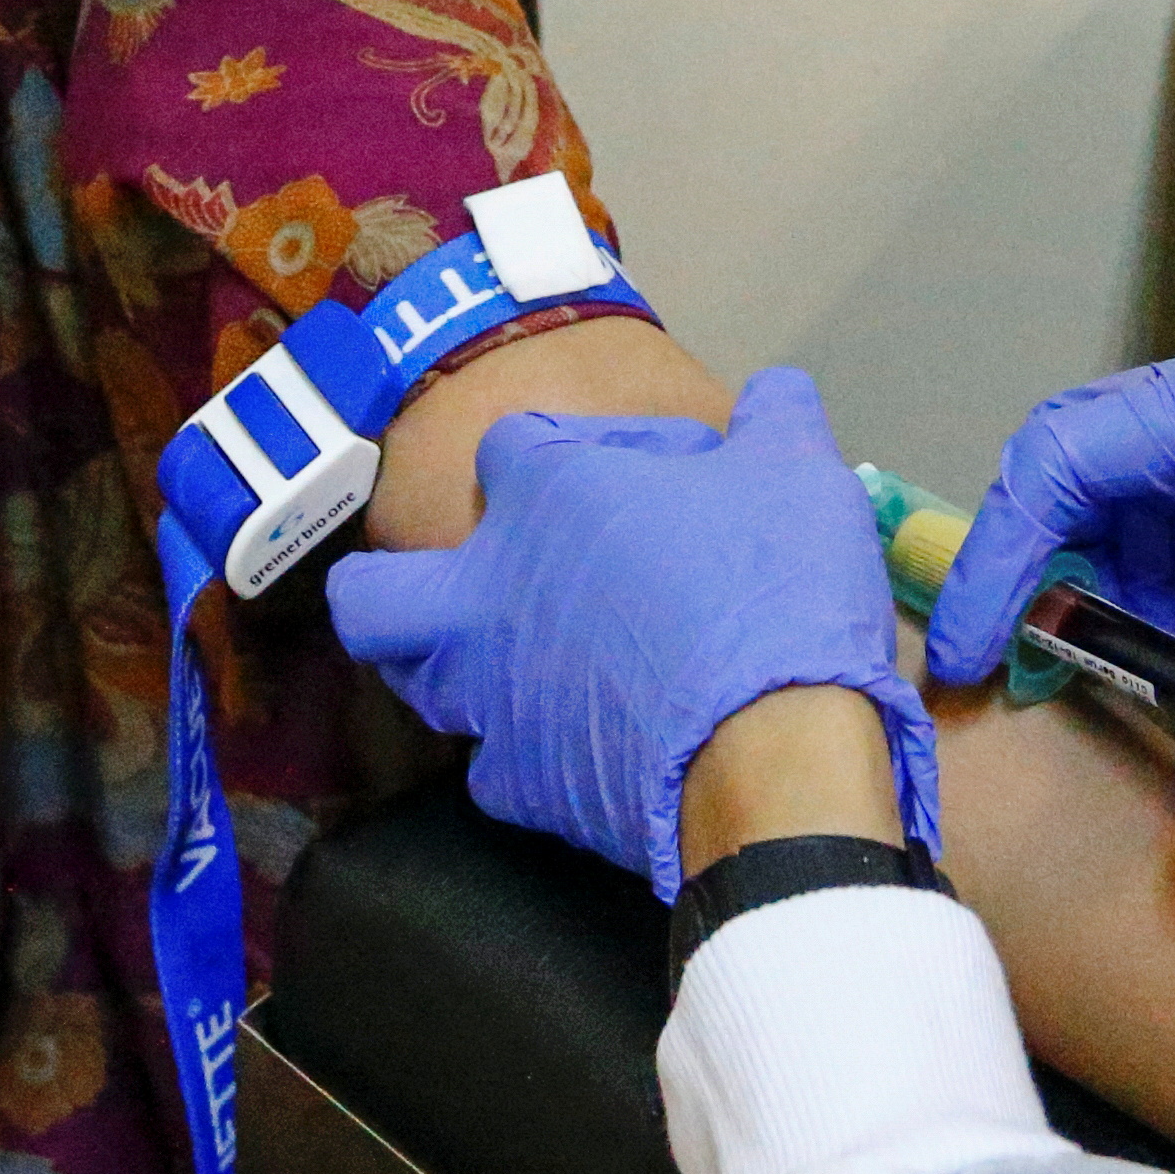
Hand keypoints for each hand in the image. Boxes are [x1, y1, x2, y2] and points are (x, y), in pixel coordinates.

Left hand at [329, 366, 942, 898]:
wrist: (770, 746)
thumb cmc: (770, 586)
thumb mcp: (799, 474)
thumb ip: (776, 421)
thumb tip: (777, 391)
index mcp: (544, 495)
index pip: (508, 448)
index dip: (553, 455)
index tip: (611, 478)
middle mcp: (486, 590)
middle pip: (375, 591)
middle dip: (383, 586)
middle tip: (451, 590)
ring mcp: (488, 692)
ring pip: (415, 683)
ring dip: (446, 673)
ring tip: (500, 674)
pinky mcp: (516, 782)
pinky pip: (494, 769)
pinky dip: (525, 760)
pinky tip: (570, 756)